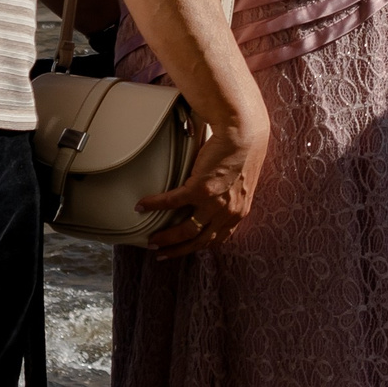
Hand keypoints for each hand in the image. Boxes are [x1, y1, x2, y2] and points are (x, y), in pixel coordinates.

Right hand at [135, 103, 268, 258]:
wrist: (243, 133)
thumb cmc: (244, 151)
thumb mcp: (241, 183)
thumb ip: (229, 197)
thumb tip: (214, 198)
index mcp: (238, 212)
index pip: (216, 239)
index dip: (197, 247)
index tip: (183, 250)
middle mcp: (227, 212)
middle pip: (199, 241)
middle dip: (177, 250)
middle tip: (161, 253)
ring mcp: (214, 203)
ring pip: (185, 230)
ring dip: (166, 238)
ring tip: (152, 239)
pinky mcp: (200, 188)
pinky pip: (171, 202)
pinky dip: (154, 205)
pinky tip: (142, 206)